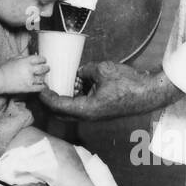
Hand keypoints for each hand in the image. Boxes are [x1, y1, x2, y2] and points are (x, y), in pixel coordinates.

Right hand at [0, 54, 49, 93]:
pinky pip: (40, 88)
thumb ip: (23, 57)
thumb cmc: (5, 69)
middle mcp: (29, 70)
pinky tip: (41, 85)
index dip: (43, 60)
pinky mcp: (28, 88)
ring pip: (43, 78)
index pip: (40, 59)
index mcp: (26, 61)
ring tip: (41, 77)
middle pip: (44, 68)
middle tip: (46, 68)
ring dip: (43, 77)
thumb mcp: (13, 59)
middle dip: (46, 68)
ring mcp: (29, 80)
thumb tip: (31, 57)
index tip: (44, 61)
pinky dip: (42, 86)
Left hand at [41, 60, 179, 118]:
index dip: (45, 96)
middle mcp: (88, 116)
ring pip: (70, 110)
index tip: (37, 86)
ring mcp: (94, 115)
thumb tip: (78, 73)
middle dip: (49, 101)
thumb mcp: (102, 70)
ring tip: (55, 84)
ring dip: (62, 99)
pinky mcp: (100, 111)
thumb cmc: (128, 83)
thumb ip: (85, 71)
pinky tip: (74, 83)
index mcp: (86, 109)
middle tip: (41, 88)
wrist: (149, 93)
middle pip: (60, 113)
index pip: (57, 106)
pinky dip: (73, 97)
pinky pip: (80, 106)